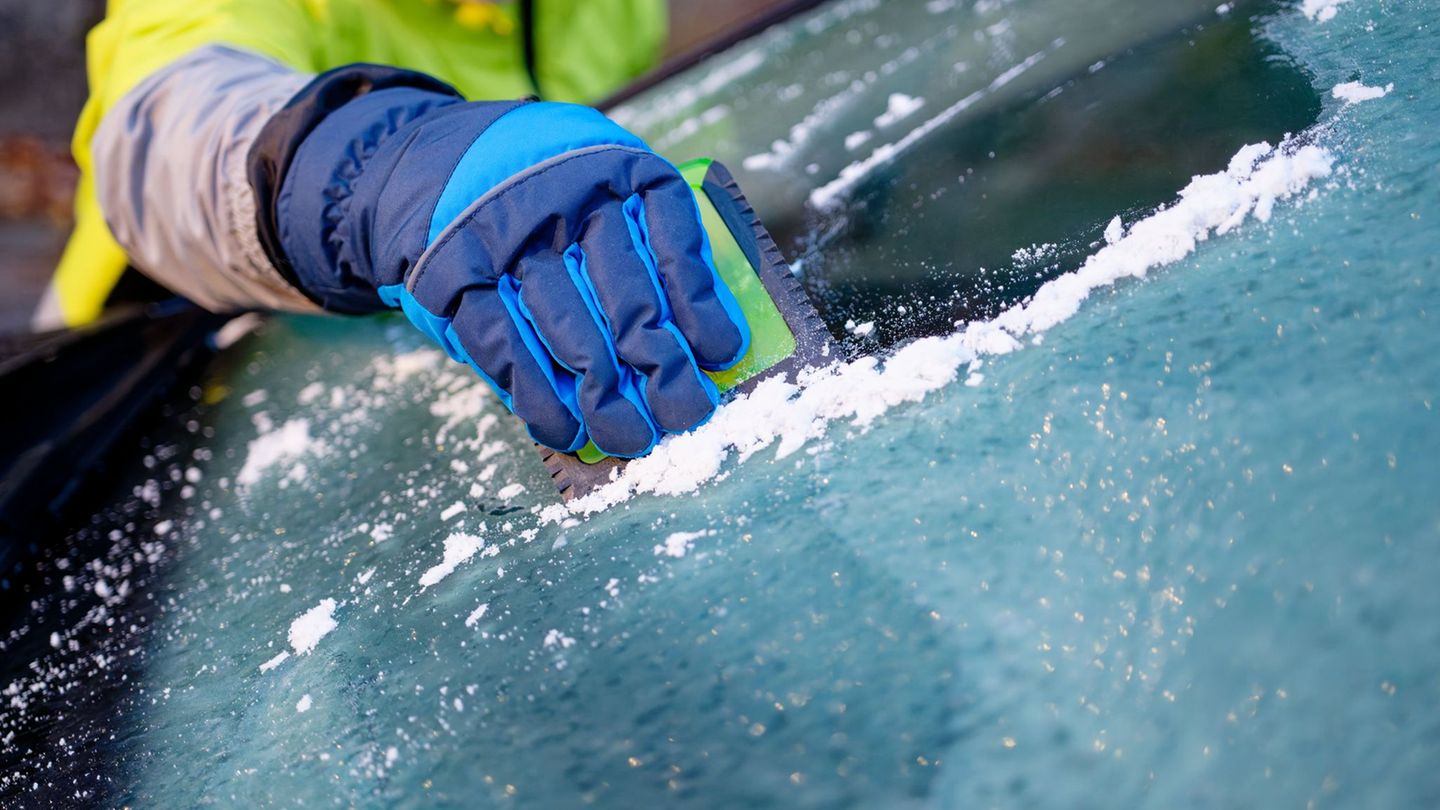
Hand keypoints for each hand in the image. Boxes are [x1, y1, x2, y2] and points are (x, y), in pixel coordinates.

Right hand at [279, 93, 749, 456]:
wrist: (431, 162)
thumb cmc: (548, 195)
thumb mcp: (607, 188)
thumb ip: (656, 247)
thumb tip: (713, 339)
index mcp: (615, 171)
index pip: (672, 241)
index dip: (700, 305)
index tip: (721, 354)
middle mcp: (563, 202)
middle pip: (628, 299)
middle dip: (662, 368)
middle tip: (685, 414)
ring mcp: (503, 242)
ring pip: (570, 334)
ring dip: (605, 399)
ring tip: (632, 438)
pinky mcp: (453, 280)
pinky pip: (505, 351)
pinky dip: (540, 400)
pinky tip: (569, 431)